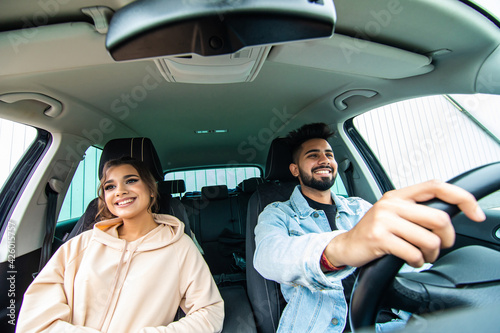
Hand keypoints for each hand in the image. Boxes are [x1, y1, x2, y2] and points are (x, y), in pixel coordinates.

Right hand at [324, 180, 485, 267]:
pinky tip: (411, 261)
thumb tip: (448, 217)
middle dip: (447, 238)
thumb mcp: (393, 214)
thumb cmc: (374, 232)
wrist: (346, 245)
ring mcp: (384, 220)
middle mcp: (391, 204)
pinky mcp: (379, 237)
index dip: (462, 198)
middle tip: (441, 246)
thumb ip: (416, 210)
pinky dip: (418, 262)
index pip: (436, 186)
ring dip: (432, 255)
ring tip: (423, 256)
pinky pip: (414, 254)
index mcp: (398, 195)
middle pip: (439, 218)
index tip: (475, 212)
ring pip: (429, 240)